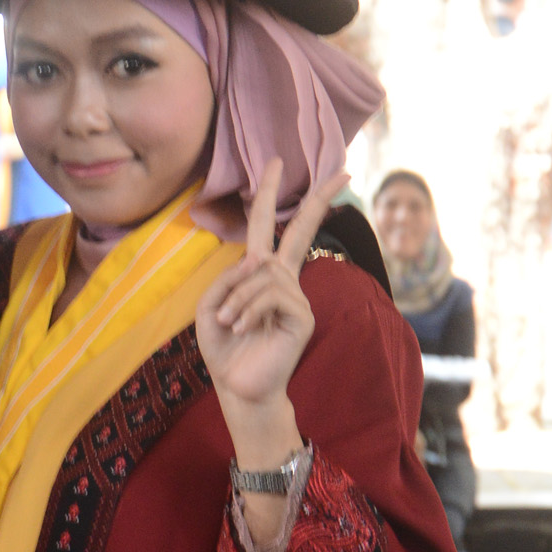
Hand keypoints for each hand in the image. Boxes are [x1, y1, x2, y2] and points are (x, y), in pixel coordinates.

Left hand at [195, 161, 347, 464]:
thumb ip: (228, 278)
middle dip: (317, 199)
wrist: (238, 388)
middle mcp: (283, 280)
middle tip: (340, 171)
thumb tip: (259, 262)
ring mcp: (297, 298)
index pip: (271, 228)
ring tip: (229, 324)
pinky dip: (248, 311)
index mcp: (260, 274)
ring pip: (263, 275)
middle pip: (300, 231)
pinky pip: (271, 296)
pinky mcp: (302, 317)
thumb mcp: (210, 306)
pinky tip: (242, 330)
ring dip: (238, 300)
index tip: (279, 163)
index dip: (273, 195)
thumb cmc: (225, 348)